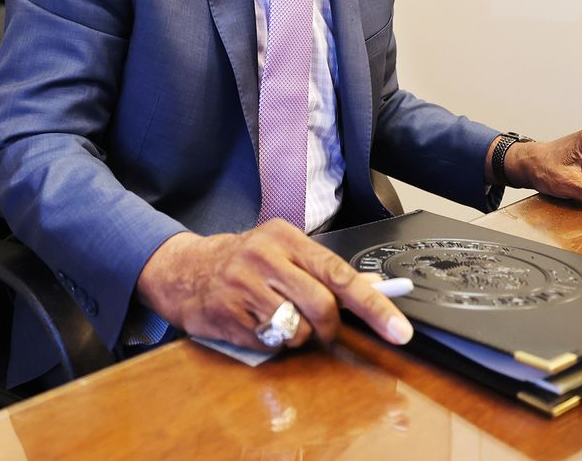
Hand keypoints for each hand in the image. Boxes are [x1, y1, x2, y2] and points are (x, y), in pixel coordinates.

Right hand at [135, 220, 412, 350]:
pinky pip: (268, 343)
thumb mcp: (282, 252)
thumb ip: (324, 271)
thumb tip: (375, 292)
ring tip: (275, 318)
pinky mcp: (226, 313)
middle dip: (328, 328)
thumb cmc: (243, 262)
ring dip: (295, 336)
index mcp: (284, 237)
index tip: (399, 331)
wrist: (182, 269)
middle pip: (322, 307)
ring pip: (296, 330)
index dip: (374, 306)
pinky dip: (268, 342)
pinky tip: (252, 322)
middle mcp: (263, 256)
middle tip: (321, 329)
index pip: (341, 274)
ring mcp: (241, 285)